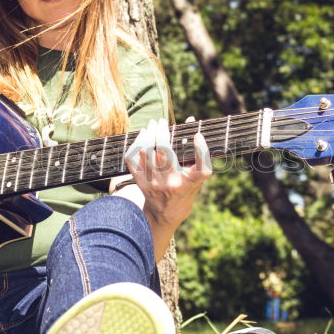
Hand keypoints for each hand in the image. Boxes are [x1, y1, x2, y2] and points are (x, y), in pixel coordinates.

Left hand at [124, 117, 211, 231]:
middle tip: (162, 121)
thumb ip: (195, 149)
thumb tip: (190, 120)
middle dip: (161, 131)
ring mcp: (154, 183)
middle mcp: (172, 183)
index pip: (201, 167)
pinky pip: (132, 159)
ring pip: (146, 152)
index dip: (201, 150)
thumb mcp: (195, 174)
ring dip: (148, 135)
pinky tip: (142, 136)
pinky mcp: (140, 182)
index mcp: (191, 182)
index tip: (198, 136)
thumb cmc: (185, 189)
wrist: (165, 214)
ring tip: (152, 125)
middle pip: (164, 151)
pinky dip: (135, 145)